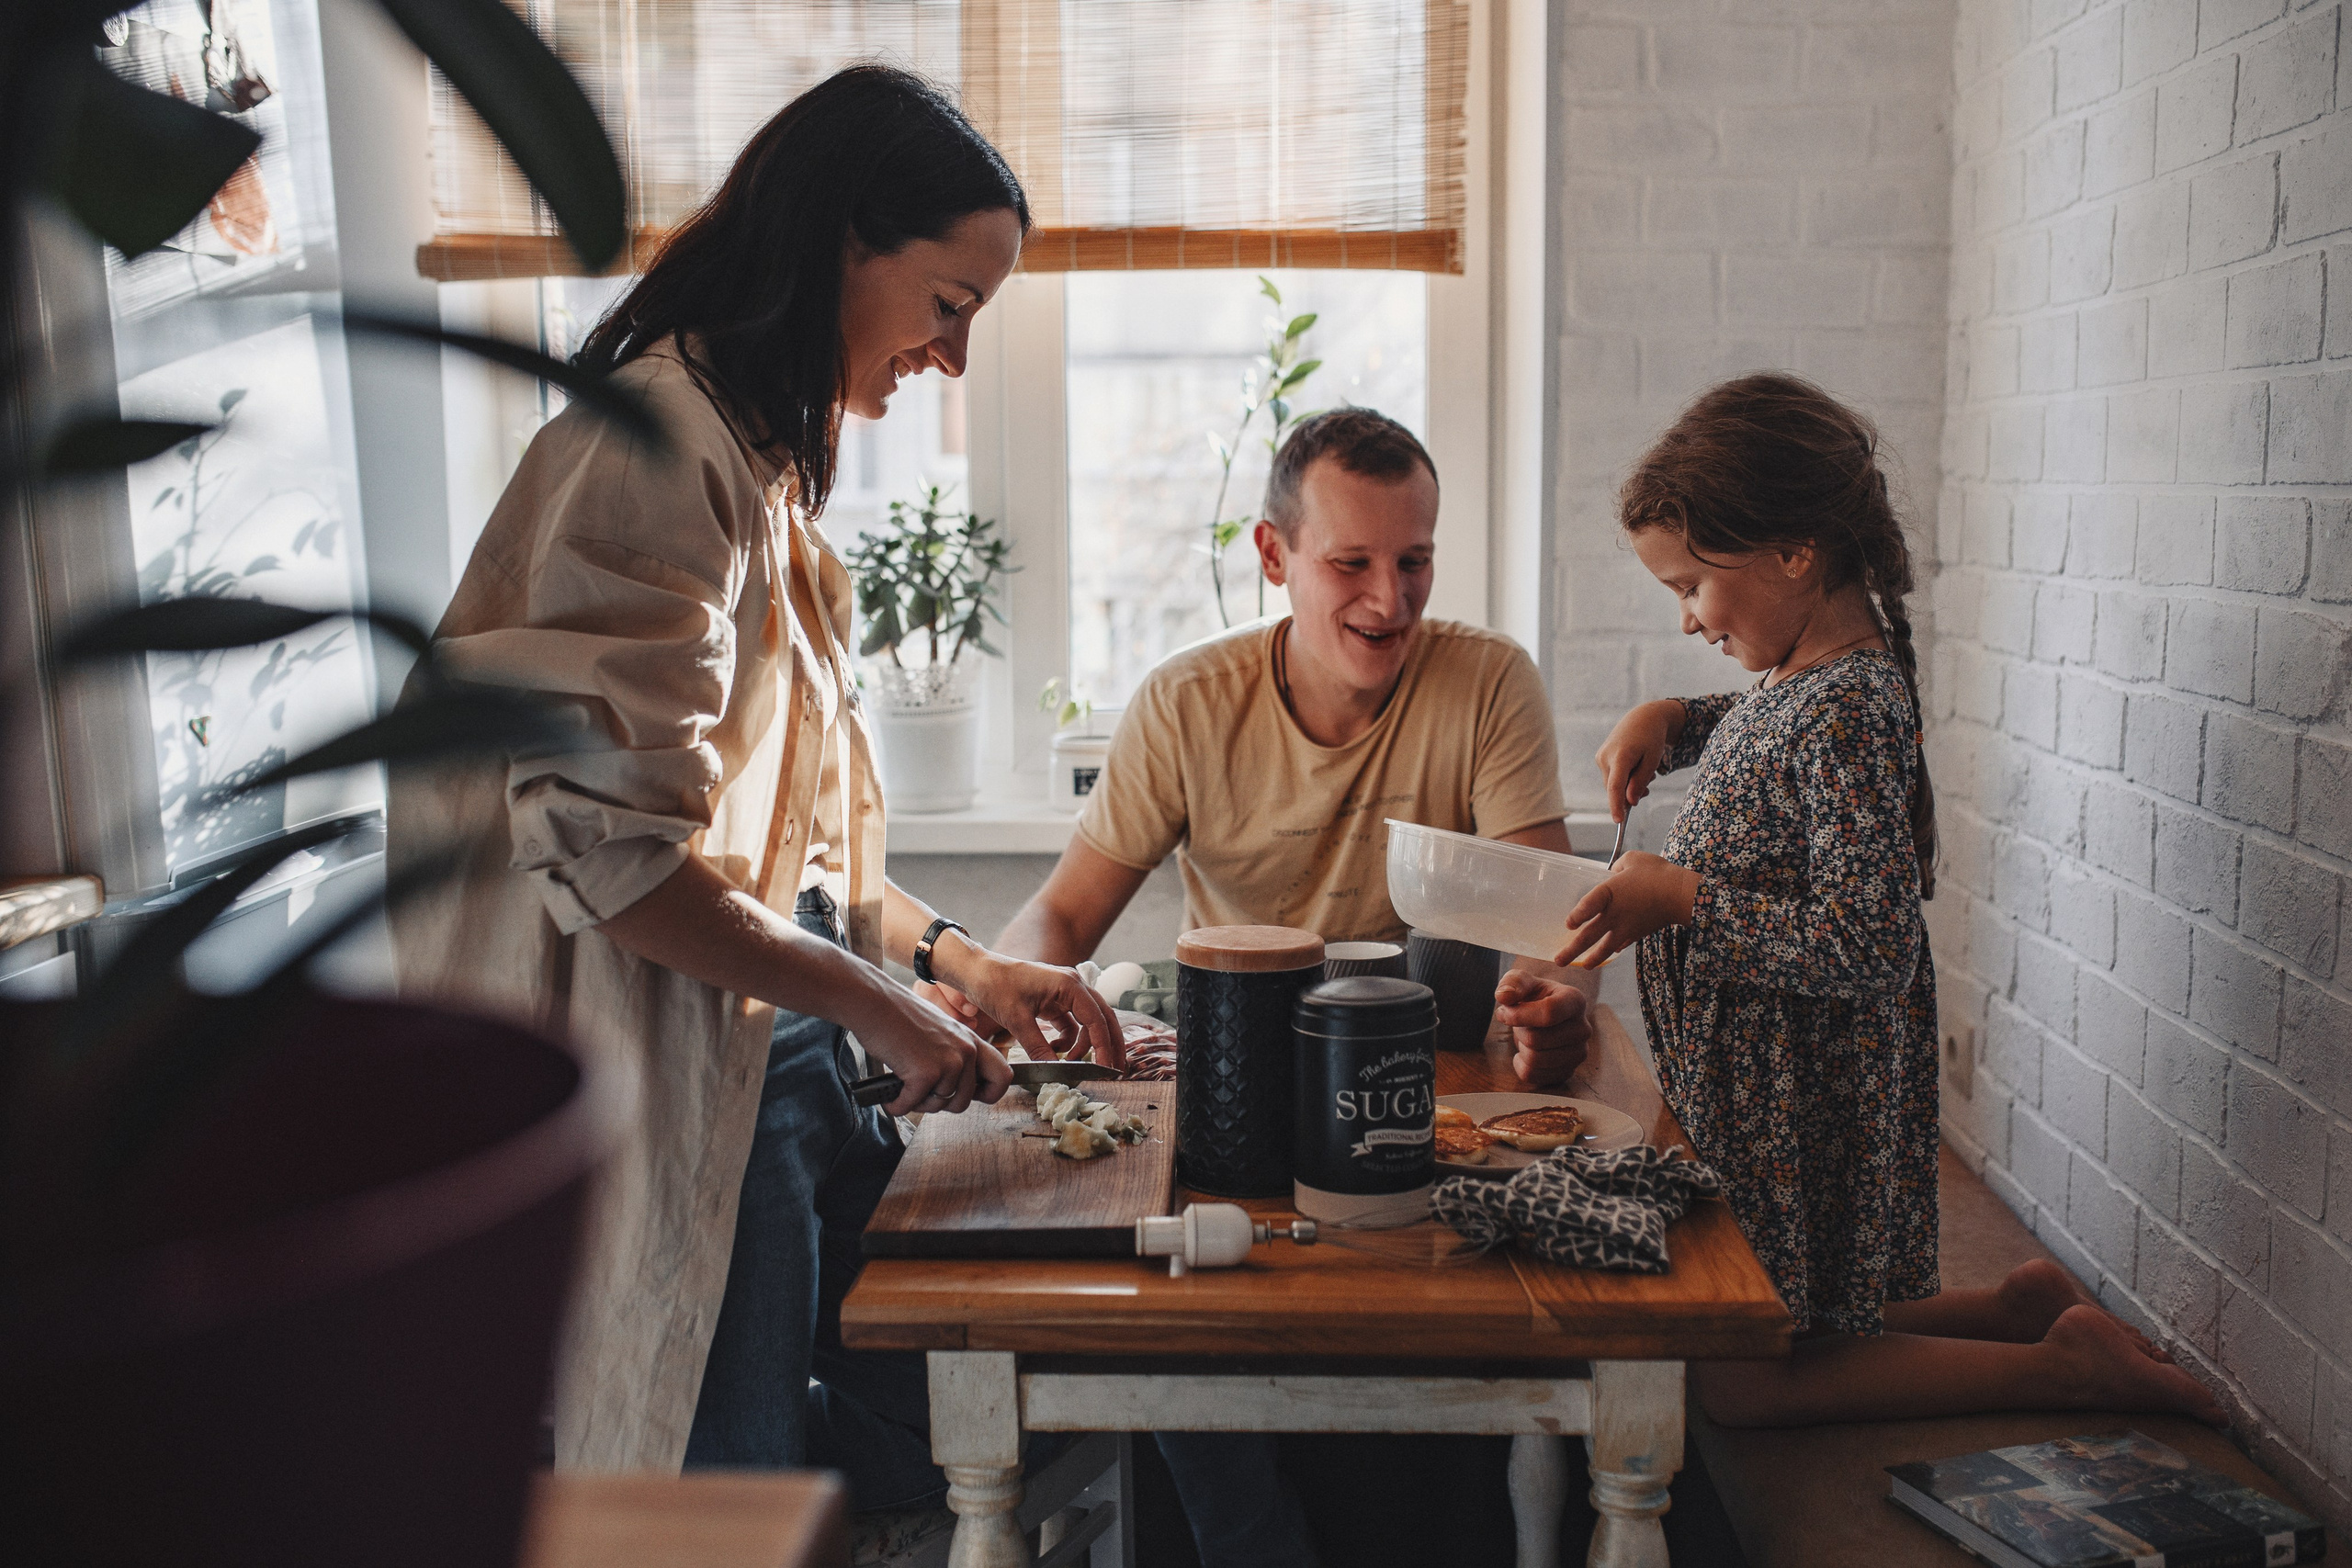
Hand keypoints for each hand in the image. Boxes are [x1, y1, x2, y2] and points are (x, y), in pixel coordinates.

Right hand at [854, 986, 1012, 1116]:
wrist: (874, 1002)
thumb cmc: (898, 1015)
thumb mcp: (940, 1031)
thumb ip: (954, 1054)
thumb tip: (956, 1084)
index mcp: (971, 1041)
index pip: (1003, 1077)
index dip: (989, 1094)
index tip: (971, 1096)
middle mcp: (965, 1051)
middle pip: (964, 1101)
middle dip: (940, 1103)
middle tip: (922, 1092)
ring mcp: (948, 1063)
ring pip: (938, 1106)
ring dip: (917, 1102)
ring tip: (903, 1084)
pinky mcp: (926, 1074)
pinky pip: (911, 1106)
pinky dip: (896, 1104)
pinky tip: (890, 1093)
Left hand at [933, 937, 1125, 1069]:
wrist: (977, 971)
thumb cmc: (996, 986)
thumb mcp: (1017, 1019)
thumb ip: (1038, 1047)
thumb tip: (1054, 1071)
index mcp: (1069, 985)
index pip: (1097, 1019)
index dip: (1105, 1046)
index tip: (1106, 1068)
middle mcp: (1073, 986)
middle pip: (1102, 1018)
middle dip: (1109, 1045)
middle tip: (1114, 1071)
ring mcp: (1065, 993)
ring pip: (1089, 1022)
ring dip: (1085, 1044)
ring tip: (1072, 1064)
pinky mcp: (1055, 1001)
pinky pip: (1072, 1023)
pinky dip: (1069, 1039)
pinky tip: (1055, 1049)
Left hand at [1495, 972, 1590, 1087]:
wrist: (1543, 1016)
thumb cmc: (1533, 996)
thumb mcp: (1522, 981)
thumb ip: (1513, 983)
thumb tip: (1505, 996)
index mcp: (1575, 1001)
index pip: (1549, 1013)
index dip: (1519, 1015)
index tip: (1503, 1011)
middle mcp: (1583, 1028)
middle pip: (1537, 1040)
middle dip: (1518, 1031)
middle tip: (1519, 1024)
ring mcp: (1578, 1053)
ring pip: (1535, 1060)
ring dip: (1521, 1048)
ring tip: (1526, 1036)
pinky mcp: (1568, 1071)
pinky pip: (1533, 1076)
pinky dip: (1521, 1065)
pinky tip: (1525, 1052)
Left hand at [1557, 852, 1699, 968]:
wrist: (1681, 895)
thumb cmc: (1656, 873)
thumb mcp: (1632, 860)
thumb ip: (1617, 866)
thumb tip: (1614, 872)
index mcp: (1609, 892)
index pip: (1587, 906)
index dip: (1577, 915)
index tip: (1568, 924)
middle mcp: (1614, 914)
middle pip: (1589, 936)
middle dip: (1572, 951)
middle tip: (1558, 961)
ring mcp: (1625, 927)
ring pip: (1604, 948)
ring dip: (1592, 959)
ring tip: (1583, 966)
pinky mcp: (1637, 933)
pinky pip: (1621, 944)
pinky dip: (1613, 950)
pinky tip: (1610, 952)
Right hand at [1594, 700, 1684, 821]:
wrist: (1643, 718)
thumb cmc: (1651, 739)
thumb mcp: (1652, 761)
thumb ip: (1640, 782)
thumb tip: (1629, 802)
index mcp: (1621, 756)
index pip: (1615, 786)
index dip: (1616, 805)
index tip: (1619, 821)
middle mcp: (1606, 757)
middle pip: (1615, 788)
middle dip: (1630, 793)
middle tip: (1648, 786)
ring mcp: (1601, 757)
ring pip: (1613, 784)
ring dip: (1627, 785)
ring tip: (1644, 771)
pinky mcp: (1600, 757)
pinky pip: (1611, 777)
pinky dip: (1623, 778)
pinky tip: (1634, 767)